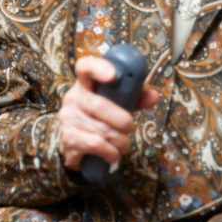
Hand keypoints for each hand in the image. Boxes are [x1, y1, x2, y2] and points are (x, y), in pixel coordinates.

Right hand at [58, 56, 158, 170]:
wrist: (78, 147)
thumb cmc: (100, 120)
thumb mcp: (118, 106)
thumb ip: (134, 99)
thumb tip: (153, 95)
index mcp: (86, 84)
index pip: (85, 67)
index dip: (98, 68)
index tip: (114, 75)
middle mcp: (73, 99)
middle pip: (98, 105)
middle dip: (121, 120)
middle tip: (130, 127)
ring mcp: (68, 119)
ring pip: (100, 129)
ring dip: (120, 141)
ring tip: (123, 144)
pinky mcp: (68, 139)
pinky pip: (95, 145)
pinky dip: (110, 152)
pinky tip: (112, 154)